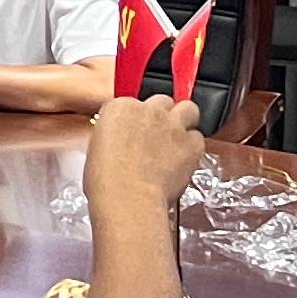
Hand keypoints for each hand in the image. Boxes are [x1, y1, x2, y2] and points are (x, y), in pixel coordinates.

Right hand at [80, 91, 201, 221]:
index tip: (138, 130)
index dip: (138, 118)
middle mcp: (148, 110)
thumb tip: (123, 141)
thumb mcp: (98, 148)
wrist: (127, 197)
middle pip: (163, 100)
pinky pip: (198, 137)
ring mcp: (172, 125)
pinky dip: (193, 147)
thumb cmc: (107, 180)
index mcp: (120, 108)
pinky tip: (184, 159)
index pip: (134, 102)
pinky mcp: (191, 143)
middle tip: (160, 132)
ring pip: (188, 109)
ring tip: (178, 139)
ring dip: (184, 121)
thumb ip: (115, 135)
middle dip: (163, 114)